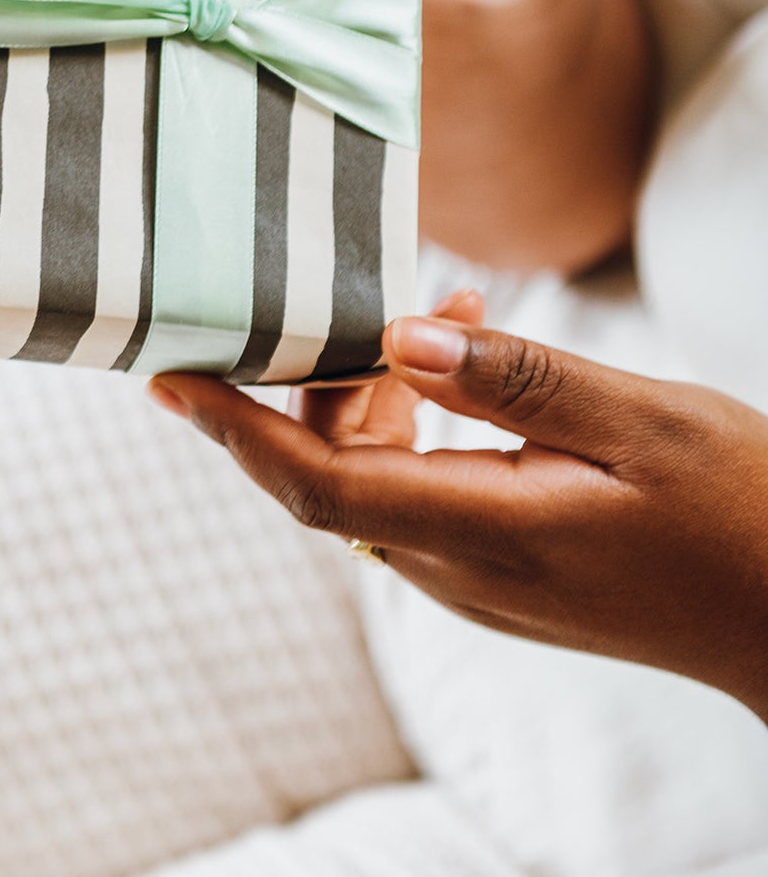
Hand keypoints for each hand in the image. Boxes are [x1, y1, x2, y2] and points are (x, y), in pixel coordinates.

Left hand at [149, 311, 767, 720]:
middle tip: (396, 292)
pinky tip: (473, 363)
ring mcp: (480, 584)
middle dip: (328, 378)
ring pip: (376, 481)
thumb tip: (394, 344)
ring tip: (457, 311)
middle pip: (334, 475)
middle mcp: (462, 574)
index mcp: (487, 536)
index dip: (233, 430)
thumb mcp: (644, 421)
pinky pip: (421, 494)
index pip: (316, 487)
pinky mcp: (502, 574)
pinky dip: (423, 423)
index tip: (166, 377)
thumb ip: (516, 381)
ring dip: (385, 393)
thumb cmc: (743, 510)